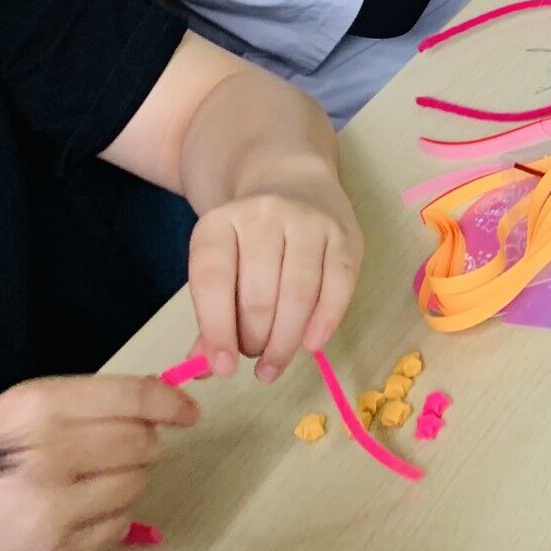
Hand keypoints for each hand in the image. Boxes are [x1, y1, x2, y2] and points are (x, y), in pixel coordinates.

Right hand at [0, 376, 200, 550]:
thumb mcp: (7, 413)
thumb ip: (76, 407)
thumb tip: (150, 404)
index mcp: (35, 407)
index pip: (133, 397)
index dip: (169, 401)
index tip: (186, 408)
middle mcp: (49, 456)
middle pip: (141, 443)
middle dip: (142, 442)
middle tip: (122, 446)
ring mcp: (51, 511)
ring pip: (134, 487)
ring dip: (126, 481)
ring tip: (91, 481)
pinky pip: (114, 531)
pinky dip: (110, 520)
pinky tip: (81, 512)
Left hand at [188, 172, 362, 384]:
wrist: (292, 181)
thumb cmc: (249, 239)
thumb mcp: (221, 263)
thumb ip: (212, 315)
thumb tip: (204, 369)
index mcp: (220, 221)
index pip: (213, 279)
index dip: (216, 328)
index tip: (221, 368)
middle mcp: (264, 215)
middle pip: (258, 293)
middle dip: (254, 340)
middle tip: (253, 359)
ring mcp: (309, 221)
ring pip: (298, 294)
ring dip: (285, 340)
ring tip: (274, 363)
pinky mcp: (346, 234)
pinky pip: (338, 286)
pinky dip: (325, 321)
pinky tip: (311, 345)